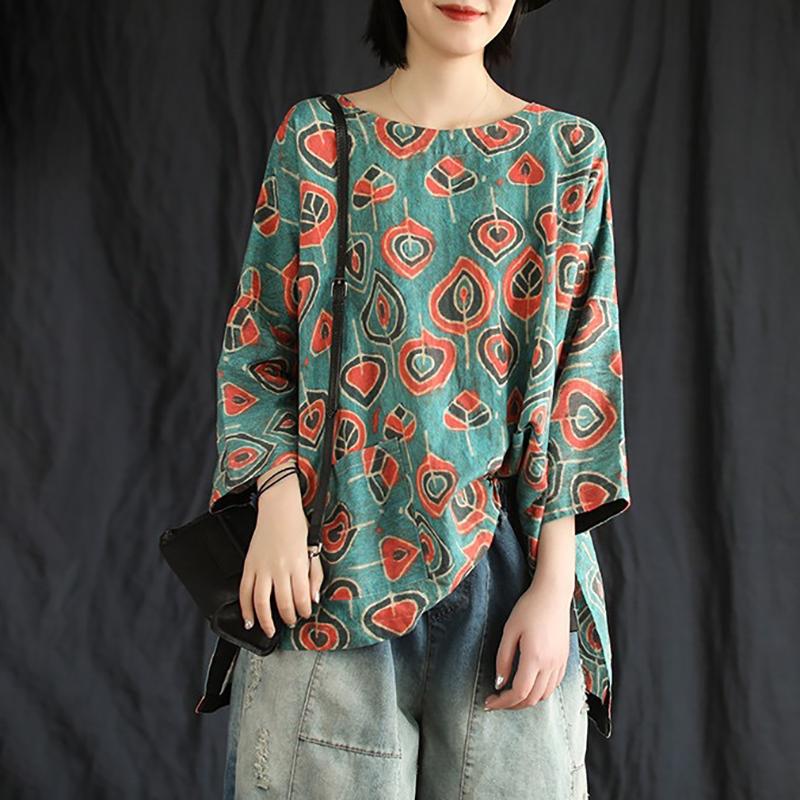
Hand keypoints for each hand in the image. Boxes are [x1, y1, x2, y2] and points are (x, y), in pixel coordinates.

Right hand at [238, 472, 324, 634]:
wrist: (278, 509)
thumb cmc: (298, 528)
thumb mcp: (313, 550)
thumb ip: (315, 576)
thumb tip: (314, 600)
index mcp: (298, 564)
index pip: (301, 597)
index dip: (304, 611)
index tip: (305, 614)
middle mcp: (280, 568)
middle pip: (283, 603)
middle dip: (288, 618)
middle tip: (291, 622)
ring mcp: (262, 567)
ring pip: (261, 602)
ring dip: (265, 621)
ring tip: (270, 630)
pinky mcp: (249, 565)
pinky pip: (244, 592)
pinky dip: (245, 609)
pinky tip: (248, 619)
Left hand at [483, 575, 572, 710]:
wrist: (553, 595)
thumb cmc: (529, 608)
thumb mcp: (510, 630)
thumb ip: (503, 658)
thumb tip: (499, 682)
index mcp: (534, 658)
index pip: (518, 692)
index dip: (503, 702)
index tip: (489, 702)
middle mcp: (550, 665)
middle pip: (532, 699)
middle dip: (513, 705)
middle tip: (497, 701)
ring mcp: (559, 663)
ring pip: (544, 695)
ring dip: (526, 700)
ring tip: (511, 694)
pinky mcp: (564, 660)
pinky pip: (553, 685)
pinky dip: (540, 691)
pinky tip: (529, 684)